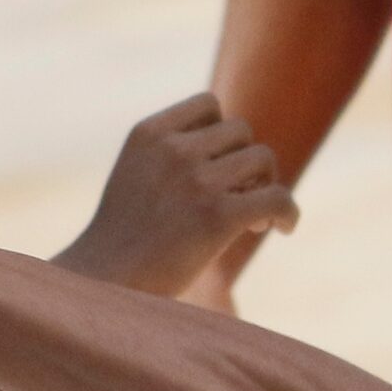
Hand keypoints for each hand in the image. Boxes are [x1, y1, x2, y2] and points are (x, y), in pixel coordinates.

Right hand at [57, 95, 298, 295]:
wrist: (102, 285)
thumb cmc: (120, 241)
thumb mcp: (136, 176)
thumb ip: (172, 156)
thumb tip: (236, 156)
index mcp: (149, 134)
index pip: (209, 105)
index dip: (222, 132)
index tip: (218, 164)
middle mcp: (173, 149)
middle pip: (241, 131)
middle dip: (245, 161)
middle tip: (237, 198)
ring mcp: (196, 180)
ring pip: (263, 158)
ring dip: (265, 185)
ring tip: (251, 219)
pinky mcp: (218, 216)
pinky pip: (278, 197)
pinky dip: (289, 212)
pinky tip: (284, 228)